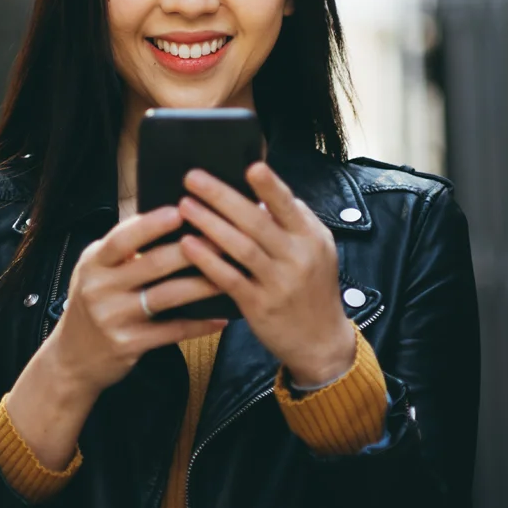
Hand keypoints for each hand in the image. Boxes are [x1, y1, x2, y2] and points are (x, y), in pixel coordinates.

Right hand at [6, 206, 226, 468]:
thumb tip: (170, 218)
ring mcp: (113, 318)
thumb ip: (124, 249)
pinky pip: (172, 331)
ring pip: (167, 296)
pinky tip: (221, 317)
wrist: (72, 358)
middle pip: (152, 264)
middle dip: (192, 250)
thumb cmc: (94, 303)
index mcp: (94, 263)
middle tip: (223, 239)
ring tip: (231, 274)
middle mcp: (100, 288)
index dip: (151, 224)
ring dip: (203, 284)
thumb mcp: (96, 271)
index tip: (181, 210)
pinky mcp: (128, 344)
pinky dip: (199, 324)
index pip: (123, 238)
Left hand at [178, 163, 355, 385]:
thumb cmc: (313, 287)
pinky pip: (230, 279)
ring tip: (185, 205)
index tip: (251, 166)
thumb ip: (293, 220)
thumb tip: (262, 193)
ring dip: (210, 224)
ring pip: (241, 248)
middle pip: (256, 222)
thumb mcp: (318, 248)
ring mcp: (279, 283)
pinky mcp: (260, 306)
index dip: (270, 187)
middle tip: (193, 177)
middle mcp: (297, 257)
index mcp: (311, 236)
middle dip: (222, 197)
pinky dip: (208, 261)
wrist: (321, 341)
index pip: (289, 205)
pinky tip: (188, 245)